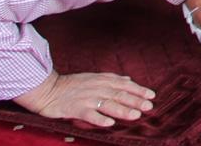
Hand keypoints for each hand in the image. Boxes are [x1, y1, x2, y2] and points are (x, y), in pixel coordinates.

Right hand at [14, 71, 154, 127]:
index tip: (152, 96)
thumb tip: (128, 79)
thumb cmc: (72, 84)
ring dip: (122, 110)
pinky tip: (109, 123)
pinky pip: (89, 114)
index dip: (139, 90)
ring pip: (107, 104)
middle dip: (135, 101)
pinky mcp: (75, 108)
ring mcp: (87, 98)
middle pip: (119, 94)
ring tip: (135, 115)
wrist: (48, 88)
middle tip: (149, 107)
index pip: (125, 84)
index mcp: (102, 80)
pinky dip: (99, 118)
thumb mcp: (94, 77)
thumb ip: (112, 79)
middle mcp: (97, 88)